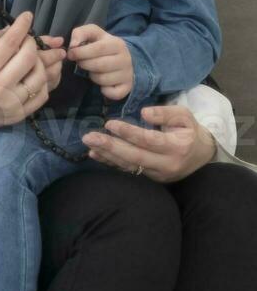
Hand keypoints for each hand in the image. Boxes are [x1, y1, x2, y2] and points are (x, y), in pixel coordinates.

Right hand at [0, 12, 59, 141]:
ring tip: (40, 55)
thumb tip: (12, 29)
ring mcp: (12, 103)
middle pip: (29, 58)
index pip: (10, 42)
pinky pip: (42, 95)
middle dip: (33, 43)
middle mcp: (0, 87)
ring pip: (41, 76)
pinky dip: (45, 82)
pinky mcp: (19, 115)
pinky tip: (39, 74)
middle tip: (30, 39)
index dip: (21, 26)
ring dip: (43, 62)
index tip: (27, 16)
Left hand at [67, 24, 133, 99]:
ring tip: (93, 70)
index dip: (81, 52)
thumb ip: (80, 33)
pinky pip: (113, 93)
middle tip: (80, 62)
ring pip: (103, 79)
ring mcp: (128, 74)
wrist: (123, 58)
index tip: (71, 54)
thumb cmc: (102, 44)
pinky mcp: (127, 87)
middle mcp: (126, 59)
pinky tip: (102, 83)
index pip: (98, 49)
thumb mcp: (93, 33)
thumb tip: (73, 45)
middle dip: (84, 64)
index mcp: (117, 44)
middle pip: (100, 65)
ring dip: (92, 76)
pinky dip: (104, 90)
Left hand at [82, 104, 218, 182]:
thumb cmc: (190, 131)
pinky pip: (128, 171)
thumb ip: (165, 113)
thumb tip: (144, 113)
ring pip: (129, 165)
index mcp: (177, 147)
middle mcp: (167, 164)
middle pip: (135, 156)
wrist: (201, 155)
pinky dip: (110, 163)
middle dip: (110, 147)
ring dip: (107, 155)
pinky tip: (95, 155)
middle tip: (89, 137)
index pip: (149, 140)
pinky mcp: (151, 178)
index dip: (128, 133)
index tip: (110, 124)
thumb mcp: (184, 116)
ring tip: (89, 145)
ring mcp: (158, 174)